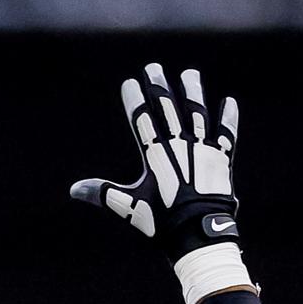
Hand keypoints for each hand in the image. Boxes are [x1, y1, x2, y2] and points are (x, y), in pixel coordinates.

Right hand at [70, 63, 250, 303]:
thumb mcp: (129, 208)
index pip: (143, 120)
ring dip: (193, 93)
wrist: (199, 235)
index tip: (130, 83)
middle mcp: (180, 147)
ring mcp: (204, 151)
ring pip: (197, 114)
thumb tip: (74, 189)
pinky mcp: (222, 161)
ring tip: (189, 74)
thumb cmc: (162, 223)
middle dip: (160, 87)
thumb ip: (103, 194)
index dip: (135, 100)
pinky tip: (228, 102)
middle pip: (169, 110)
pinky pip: (226, 134)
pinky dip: (228, 118)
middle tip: (154, 67)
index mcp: (156, 156)